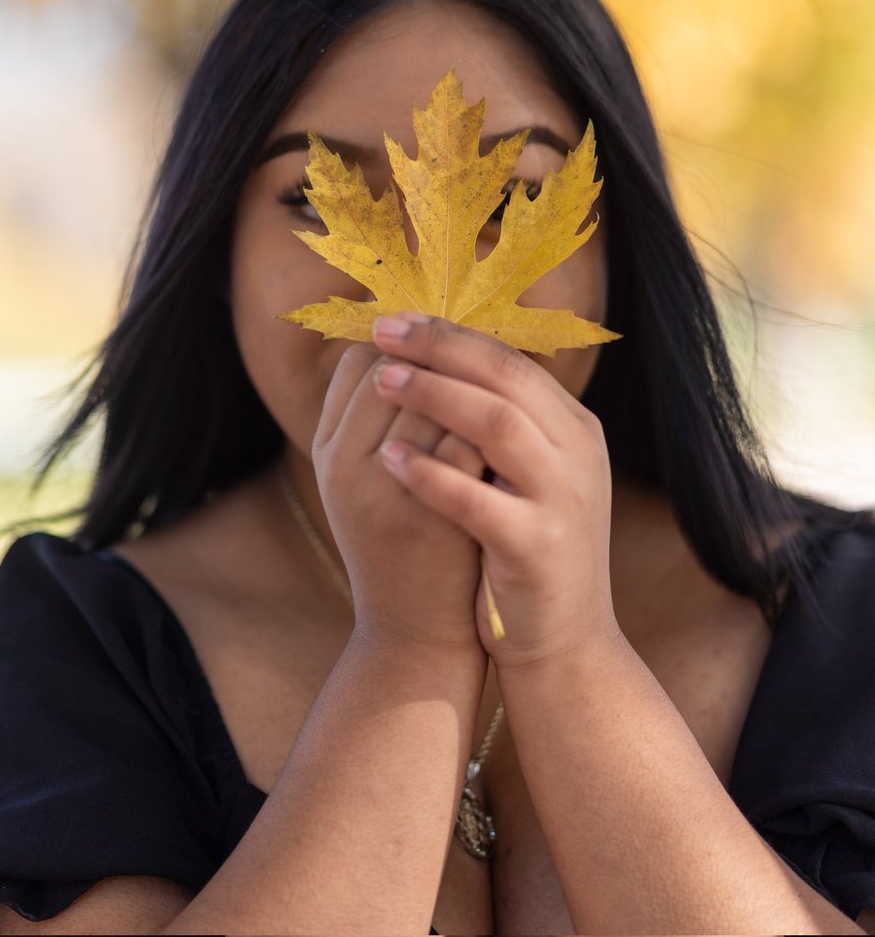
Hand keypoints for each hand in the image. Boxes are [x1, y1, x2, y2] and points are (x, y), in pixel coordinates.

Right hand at [312, 340, 484, 655]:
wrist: (416, 635)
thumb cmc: (397, 548)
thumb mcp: (367, 483)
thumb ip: (375, 423)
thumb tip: (414, 355)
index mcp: (327, 454)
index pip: (359, 364)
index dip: (404, 349)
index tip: (437, 351)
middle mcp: (346, 470)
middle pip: (396, 375)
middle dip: (439, 358)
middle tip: (470, 356)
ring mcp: (390, 497)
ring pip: (435, 405)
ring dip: (469, 386)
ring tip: (492, 383)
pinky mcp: (437, 522)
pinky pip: (468, 449)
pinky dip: (492, 429)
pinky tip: (514, 424)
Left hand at [371, 313, 620, 667]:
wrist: (564, 643)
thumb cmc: (525, 549)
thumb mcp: (525, 475)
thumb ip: (497, 421)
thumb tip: (433, 361)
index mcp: (573, 428)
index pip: (510, 360)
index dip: (451, 335)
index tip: (397, 320)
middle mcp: (578, 453)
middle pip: (506, 377)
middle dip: (440, 349)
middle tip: (385, 332)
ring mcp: (563, 498)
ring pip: (498, 424)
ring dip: (434, 396)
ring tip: (384, 381)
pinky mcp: (537, 546)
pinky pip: (477, 500)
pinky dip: (431, 475)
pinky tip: (389, 461)